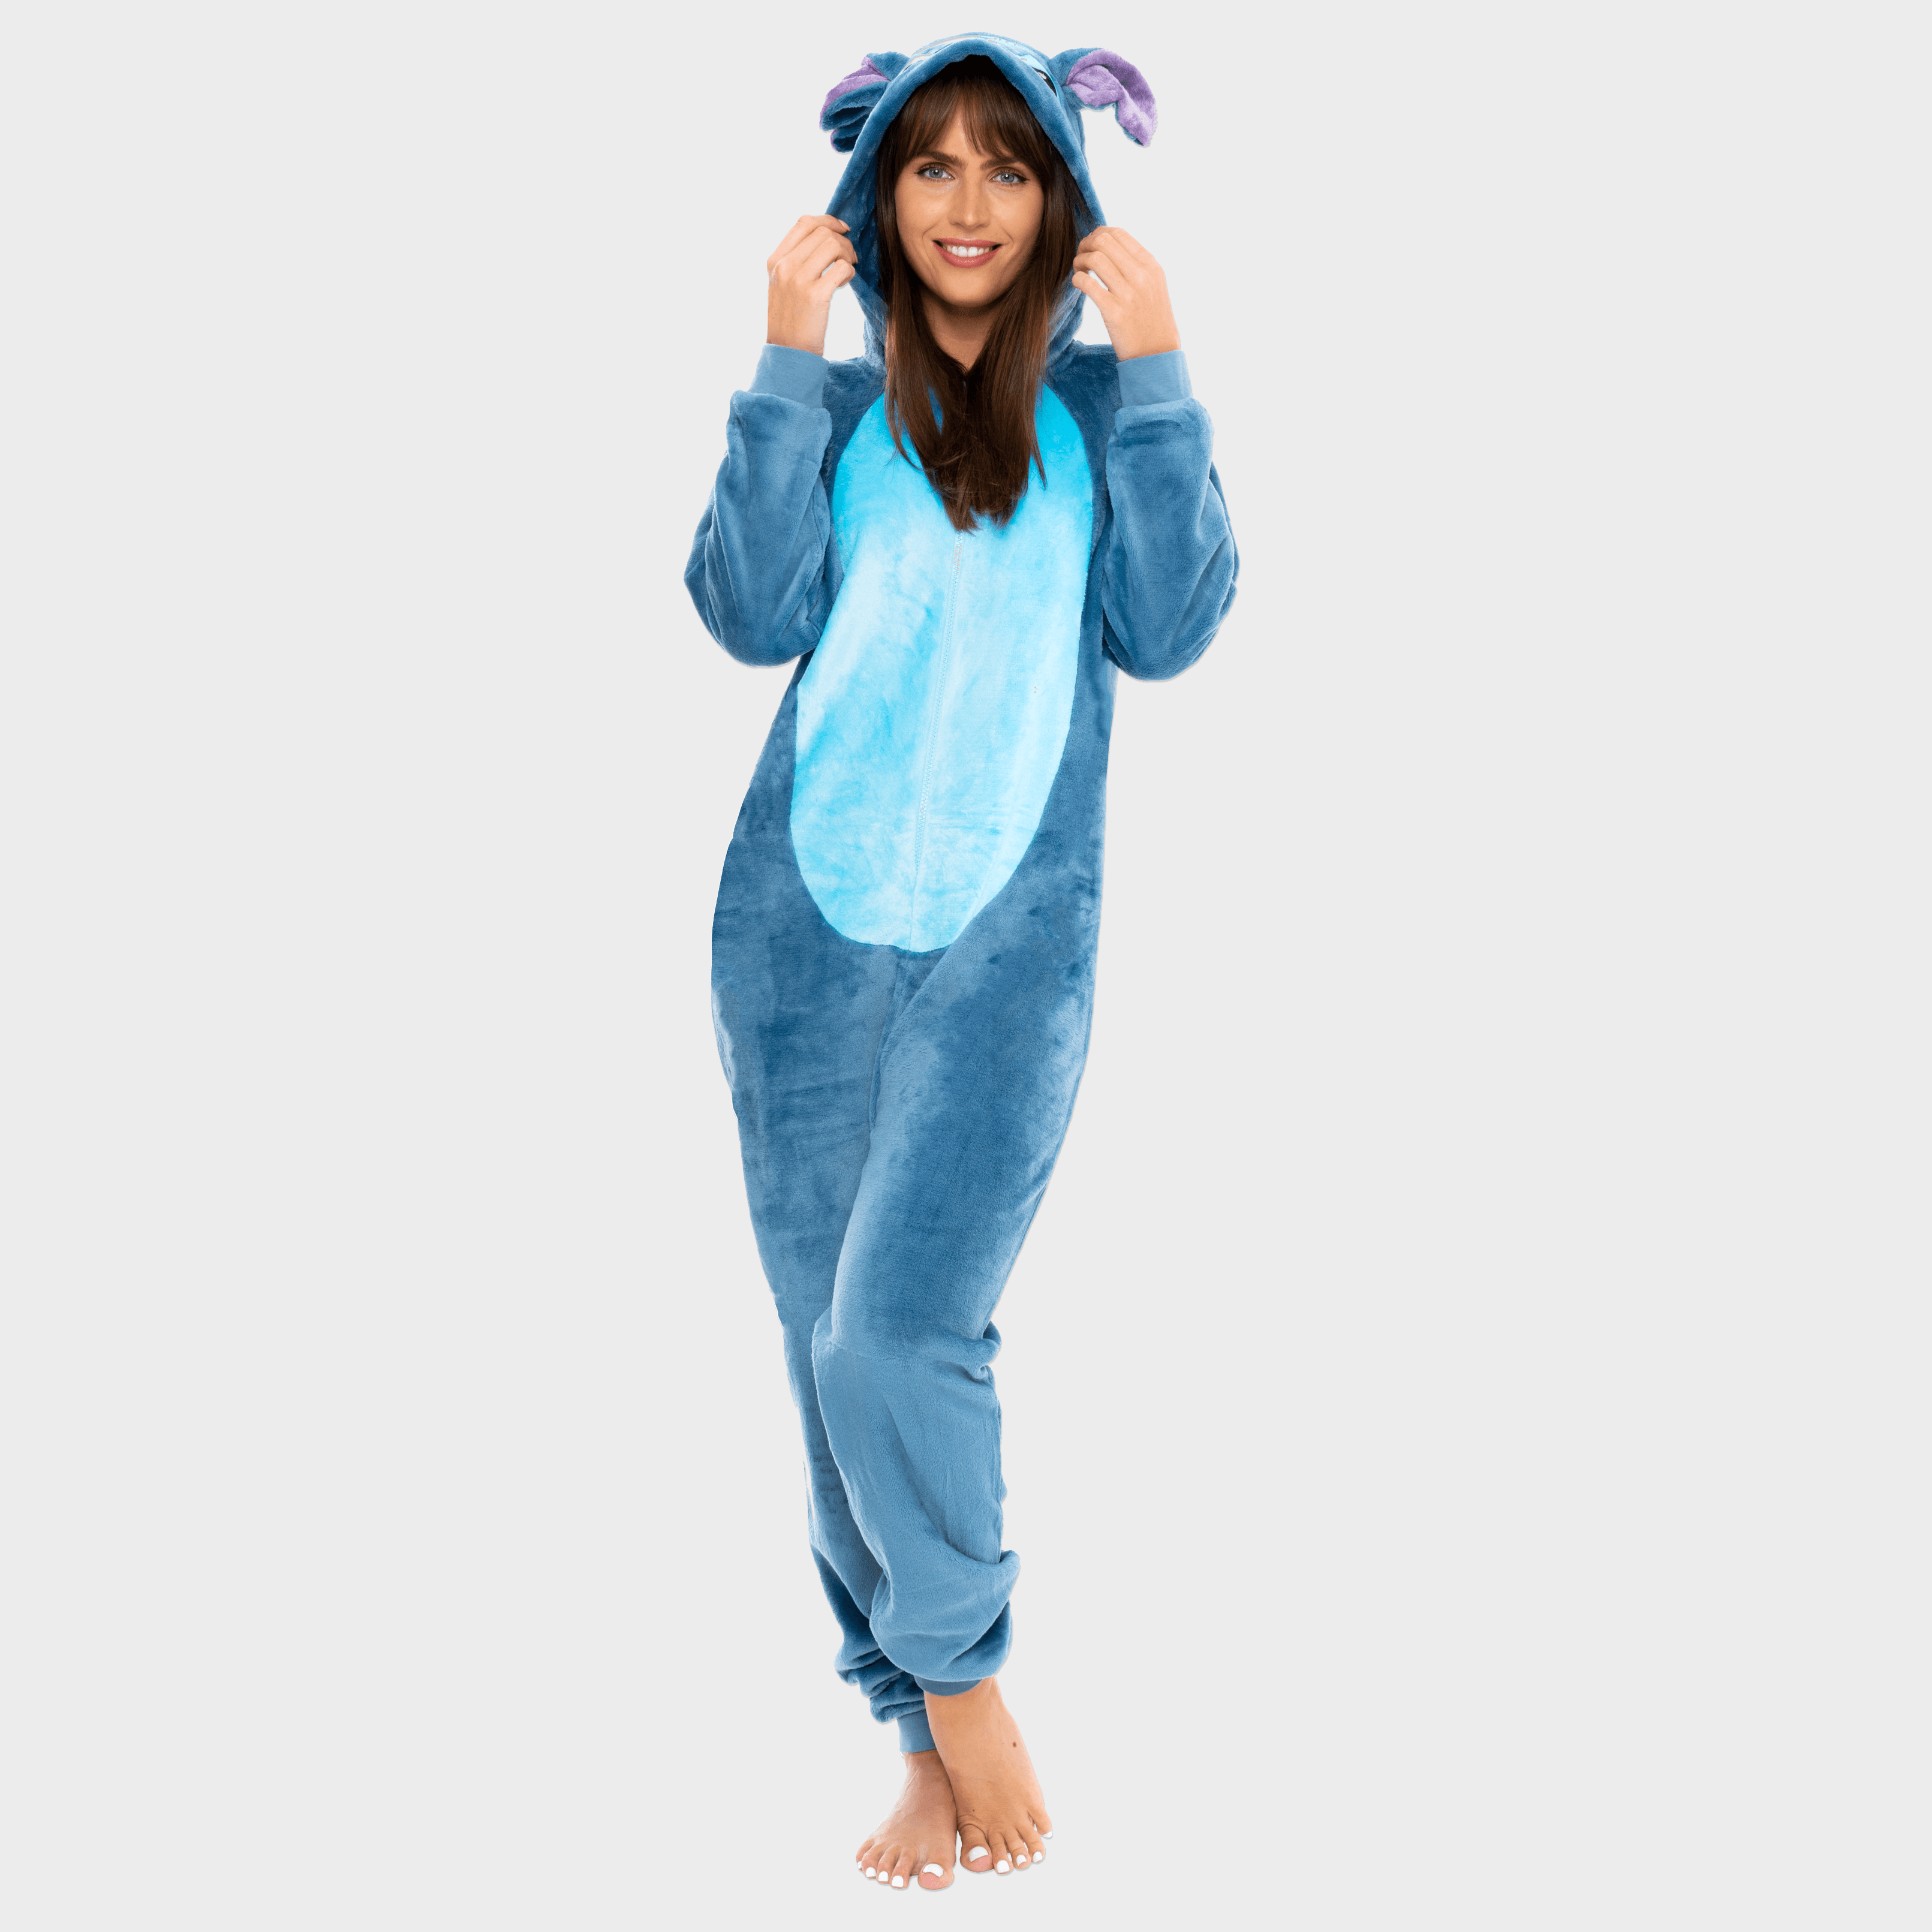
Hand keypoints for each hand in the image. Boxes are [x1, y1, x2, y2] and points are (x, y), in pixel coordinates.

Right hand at [767, 215, 856, 356]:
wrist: (788, 351)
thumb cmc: (791, 318)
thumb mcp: (783, 284)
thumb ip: (797, 260)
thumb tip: (826, 236)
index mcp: (775, 259)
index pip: (804, 222)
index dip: (829, 220)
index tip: (843, 229)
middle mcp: (784, 266)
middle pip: (822, 232)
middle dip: (843, 241)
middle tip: (850, 257)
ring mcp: (798, 280)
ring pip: (833, 245)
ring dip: (848, 255)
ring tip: (847, 269)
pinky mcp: (815, 295)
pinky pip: (842, 268)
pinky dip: (849, 272)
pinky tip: (844, 283)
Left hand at [1070, 227, 1180, 362]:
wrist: (1157, 352)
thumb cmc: (1152, 319)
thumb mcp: (1154, 285)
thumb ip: (1136, 264)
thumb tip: (1109, 245)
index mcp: (1150, 265)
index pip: (1118, 233)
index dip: (1098, 234)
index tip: (1091, 246)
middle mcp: (1141, 275)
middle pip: (1103, 241)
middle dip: (1085, 245)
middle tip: (1081, 257)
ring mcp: (1128, 293)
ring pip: (1094, 259)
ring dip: (1079, 261)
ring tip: (1079, 271)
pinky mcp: (1114, 312)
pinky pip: (1088, 284)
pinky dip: (1077, 280)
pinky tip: (1078, 285)